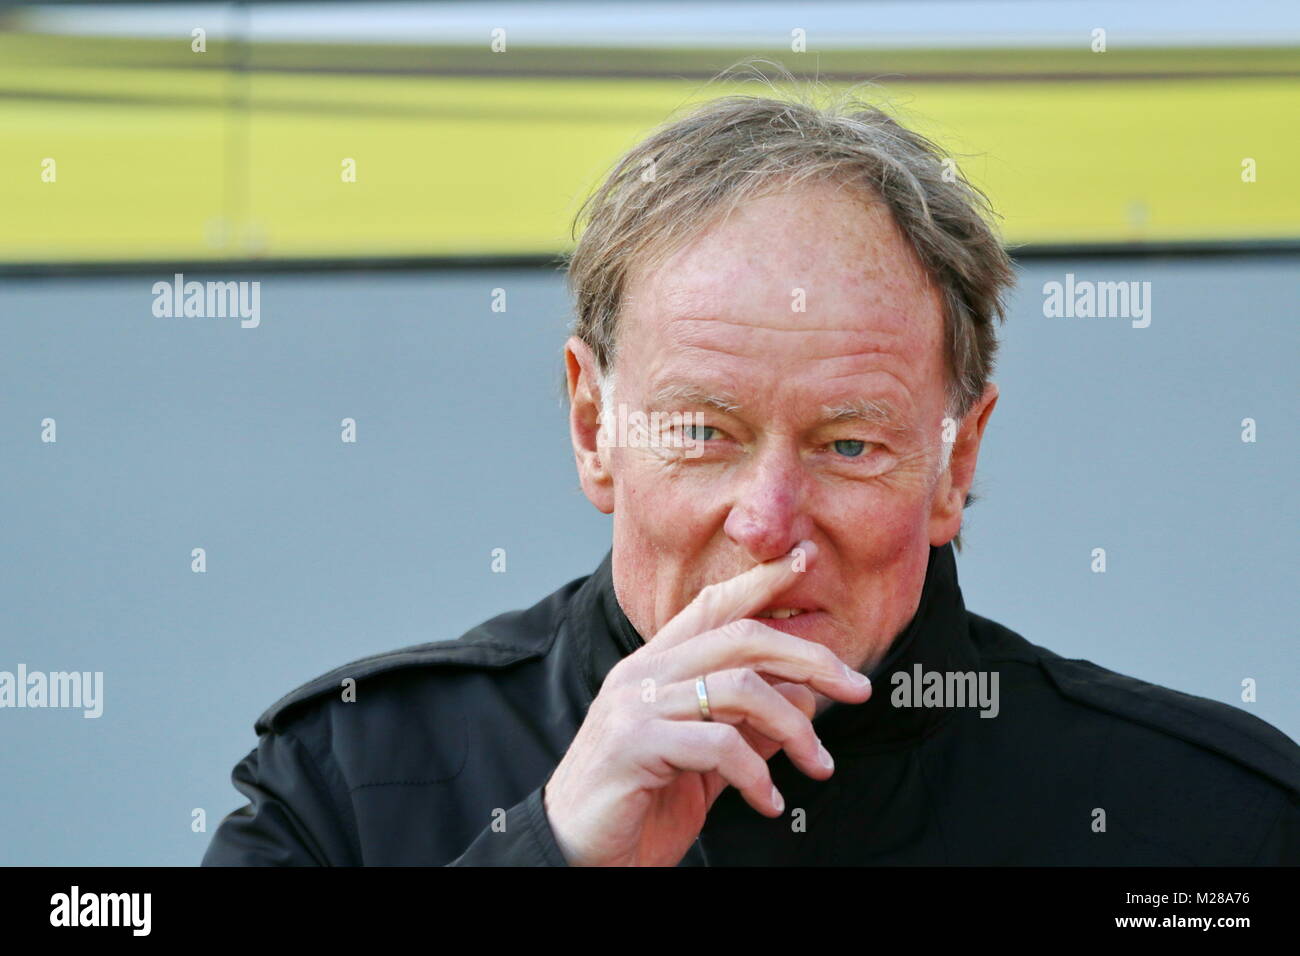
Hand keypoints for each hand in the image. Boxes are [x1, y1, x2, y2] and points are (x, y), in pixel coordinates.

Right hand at [542, 540, 872, 865]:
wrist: (575, 857)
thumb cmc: (638, 808)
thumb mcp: (704, 764)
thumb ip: (745, 727)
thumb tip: (803, 701)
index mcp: (654, 668)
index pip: (711, 607)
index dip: (760, 580)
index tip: (805, 561)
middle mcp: (642, 674)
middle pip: (741, 638)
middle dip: (810, 657)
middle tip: (858, 688)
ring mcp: (635, 706)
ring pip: (740, 688)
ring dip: (795, 728)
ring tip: (818, 765)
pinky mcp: (634, 744)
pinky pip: (720, 744)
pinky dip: (758, 775)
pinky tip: (769, 803)